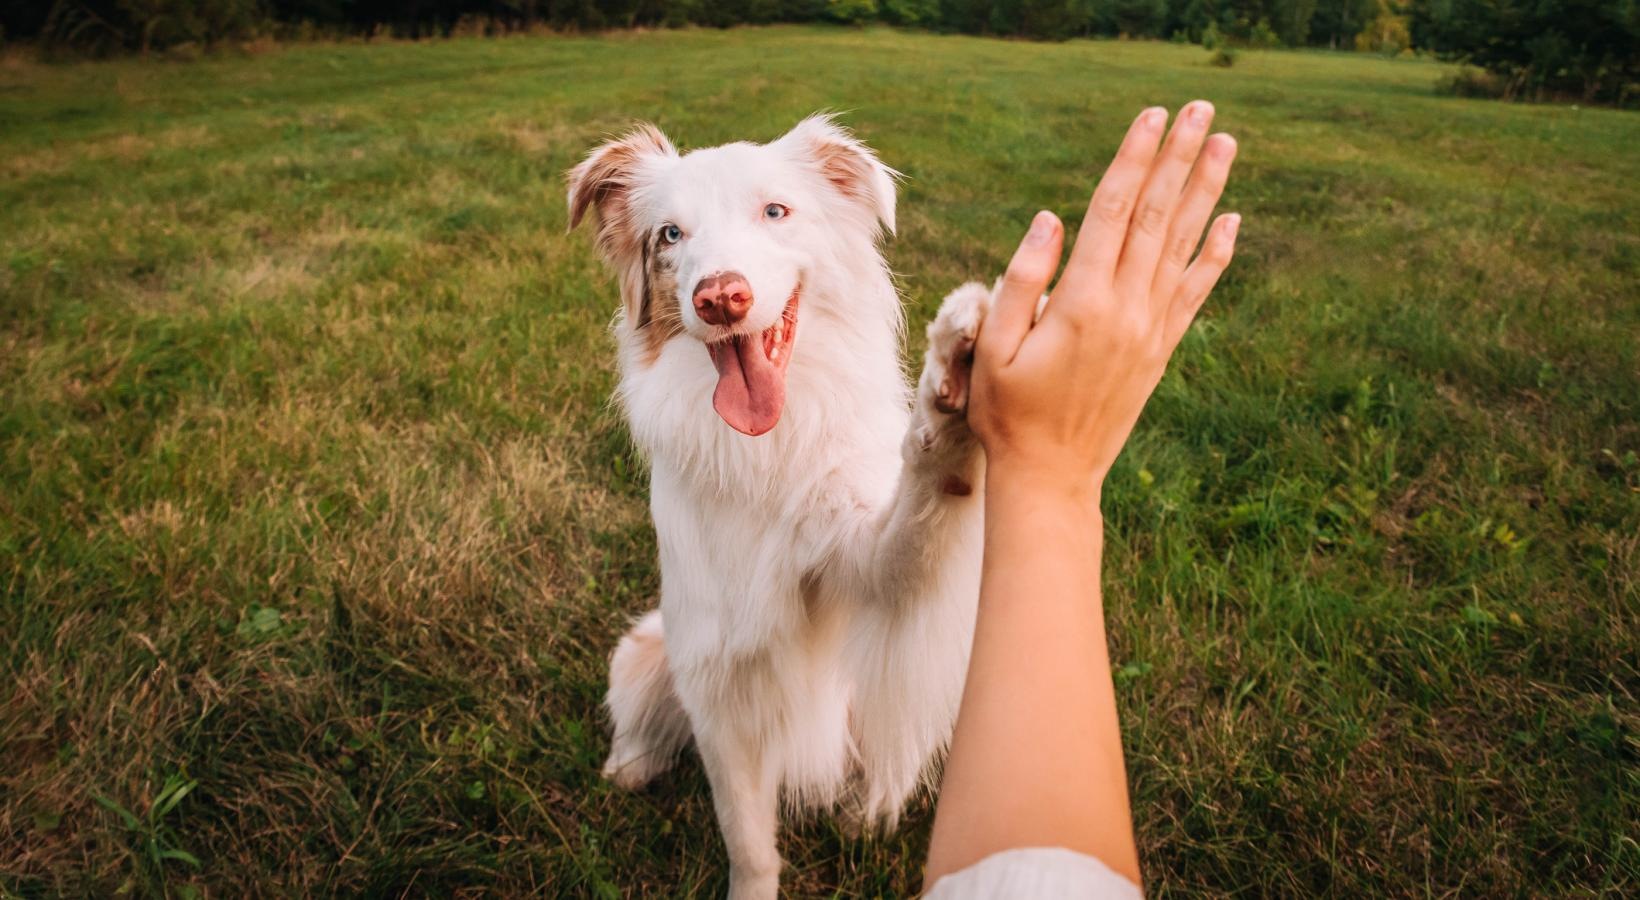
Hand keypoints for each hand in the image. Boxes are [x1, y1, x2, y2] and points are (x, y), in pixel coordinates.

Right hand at [969, 101, 1239, 498]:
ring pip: (1183, 245)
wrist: (1052, 477)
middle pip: (1156, 217)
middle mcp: (1126, 309)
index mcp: (1081, 302)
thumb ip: (1020, 280)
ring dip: (1205, 191)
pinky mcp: (1160, 350)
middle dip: (1179, 158)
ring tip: (1226, 143)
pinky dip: (1215, 254)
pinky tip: (1230, 222)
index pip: (1113, 212)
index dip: (1134, 160)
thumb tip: (1050, 219)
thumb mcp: (992, 346)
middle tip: (1202, 110)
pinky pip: (1195, 292)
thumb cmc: (1007, 412)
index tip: (1152, 117)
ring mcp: (1150, 330)